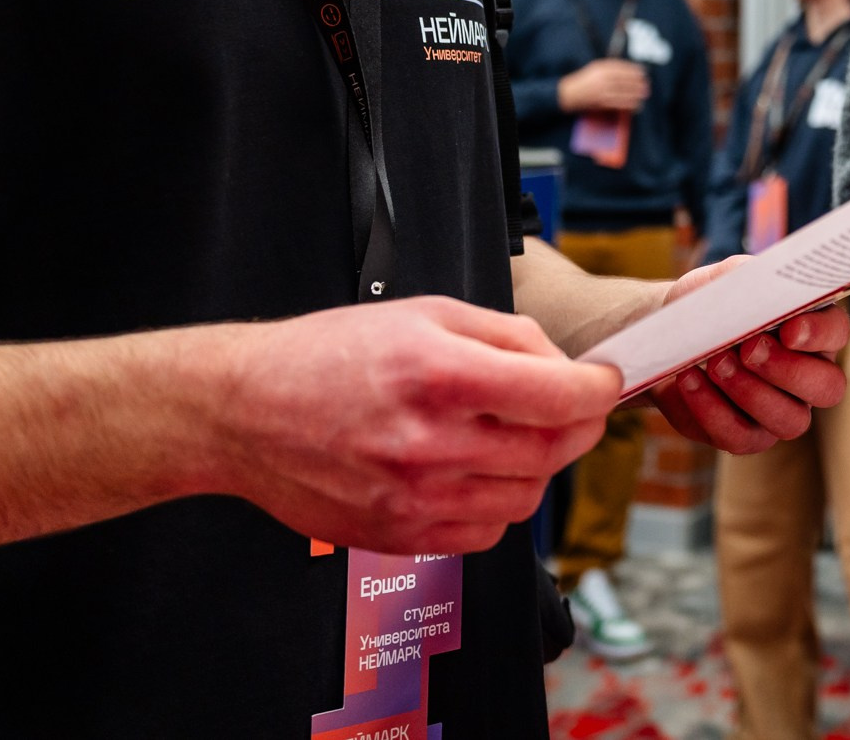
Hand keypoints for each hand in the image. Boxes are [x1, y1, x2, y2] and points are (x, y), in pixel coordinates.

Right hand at [209, 296, 613, 555]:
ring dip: (538, 466)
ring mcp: (415, 497)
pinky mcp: (401, 536)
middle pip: (553, 450)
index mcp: (439, 374)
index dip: (598, 388)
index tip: (604, 382)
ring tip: (509, 435)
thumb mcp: (424, 312)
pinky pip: (487, 533)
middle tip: (568, 407)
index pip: (559, 396)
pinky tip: (473, 472)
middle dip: (577, 425)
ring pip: (526, 496)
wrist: (246, 412)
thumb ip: (506, 335)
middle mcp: (430, 442)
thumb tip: (563, 364)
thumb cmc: (326, 356)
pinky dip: (498, 504)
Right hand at [559, 59, 649, 112]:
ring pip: (623, 92)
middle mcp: (602, 78)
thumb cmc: (584, 80)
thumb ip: (610, 67)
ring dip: (636, 93)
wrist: (568, 93)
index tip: (643, 72)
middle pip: (624, 80)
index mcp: (600, 68)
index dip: (634, 70)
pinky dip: (629, 104)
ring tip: (645, 93)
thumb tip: (629, 70)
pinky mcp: (601, 102)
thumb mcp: (595, 68)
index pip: (622, 68)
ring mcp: (602, 91)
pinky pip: (619, 103)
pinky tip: (637, 104)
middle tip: (646, 84)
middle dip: (637, 82)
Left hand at [645, 260, 848, 455]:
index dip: (819, 333)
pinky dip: (712, 408)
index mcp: (811, 331)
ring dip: (750, 392)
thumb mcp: (722, 281)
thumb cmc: (706, 305)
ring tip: (715, 362)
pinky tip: (690, 379)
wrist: (667, 338)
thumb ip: (745, 278)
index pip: (836, 332)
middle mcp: (806, 377)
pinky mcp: (746, 437)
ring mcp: (779, 412)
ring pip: (790, 420)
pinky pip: (740, 437)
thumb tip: (756, 284)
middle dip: (789, 370)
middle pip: (827, 387)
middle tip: (749, 348)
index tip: (788, 327)